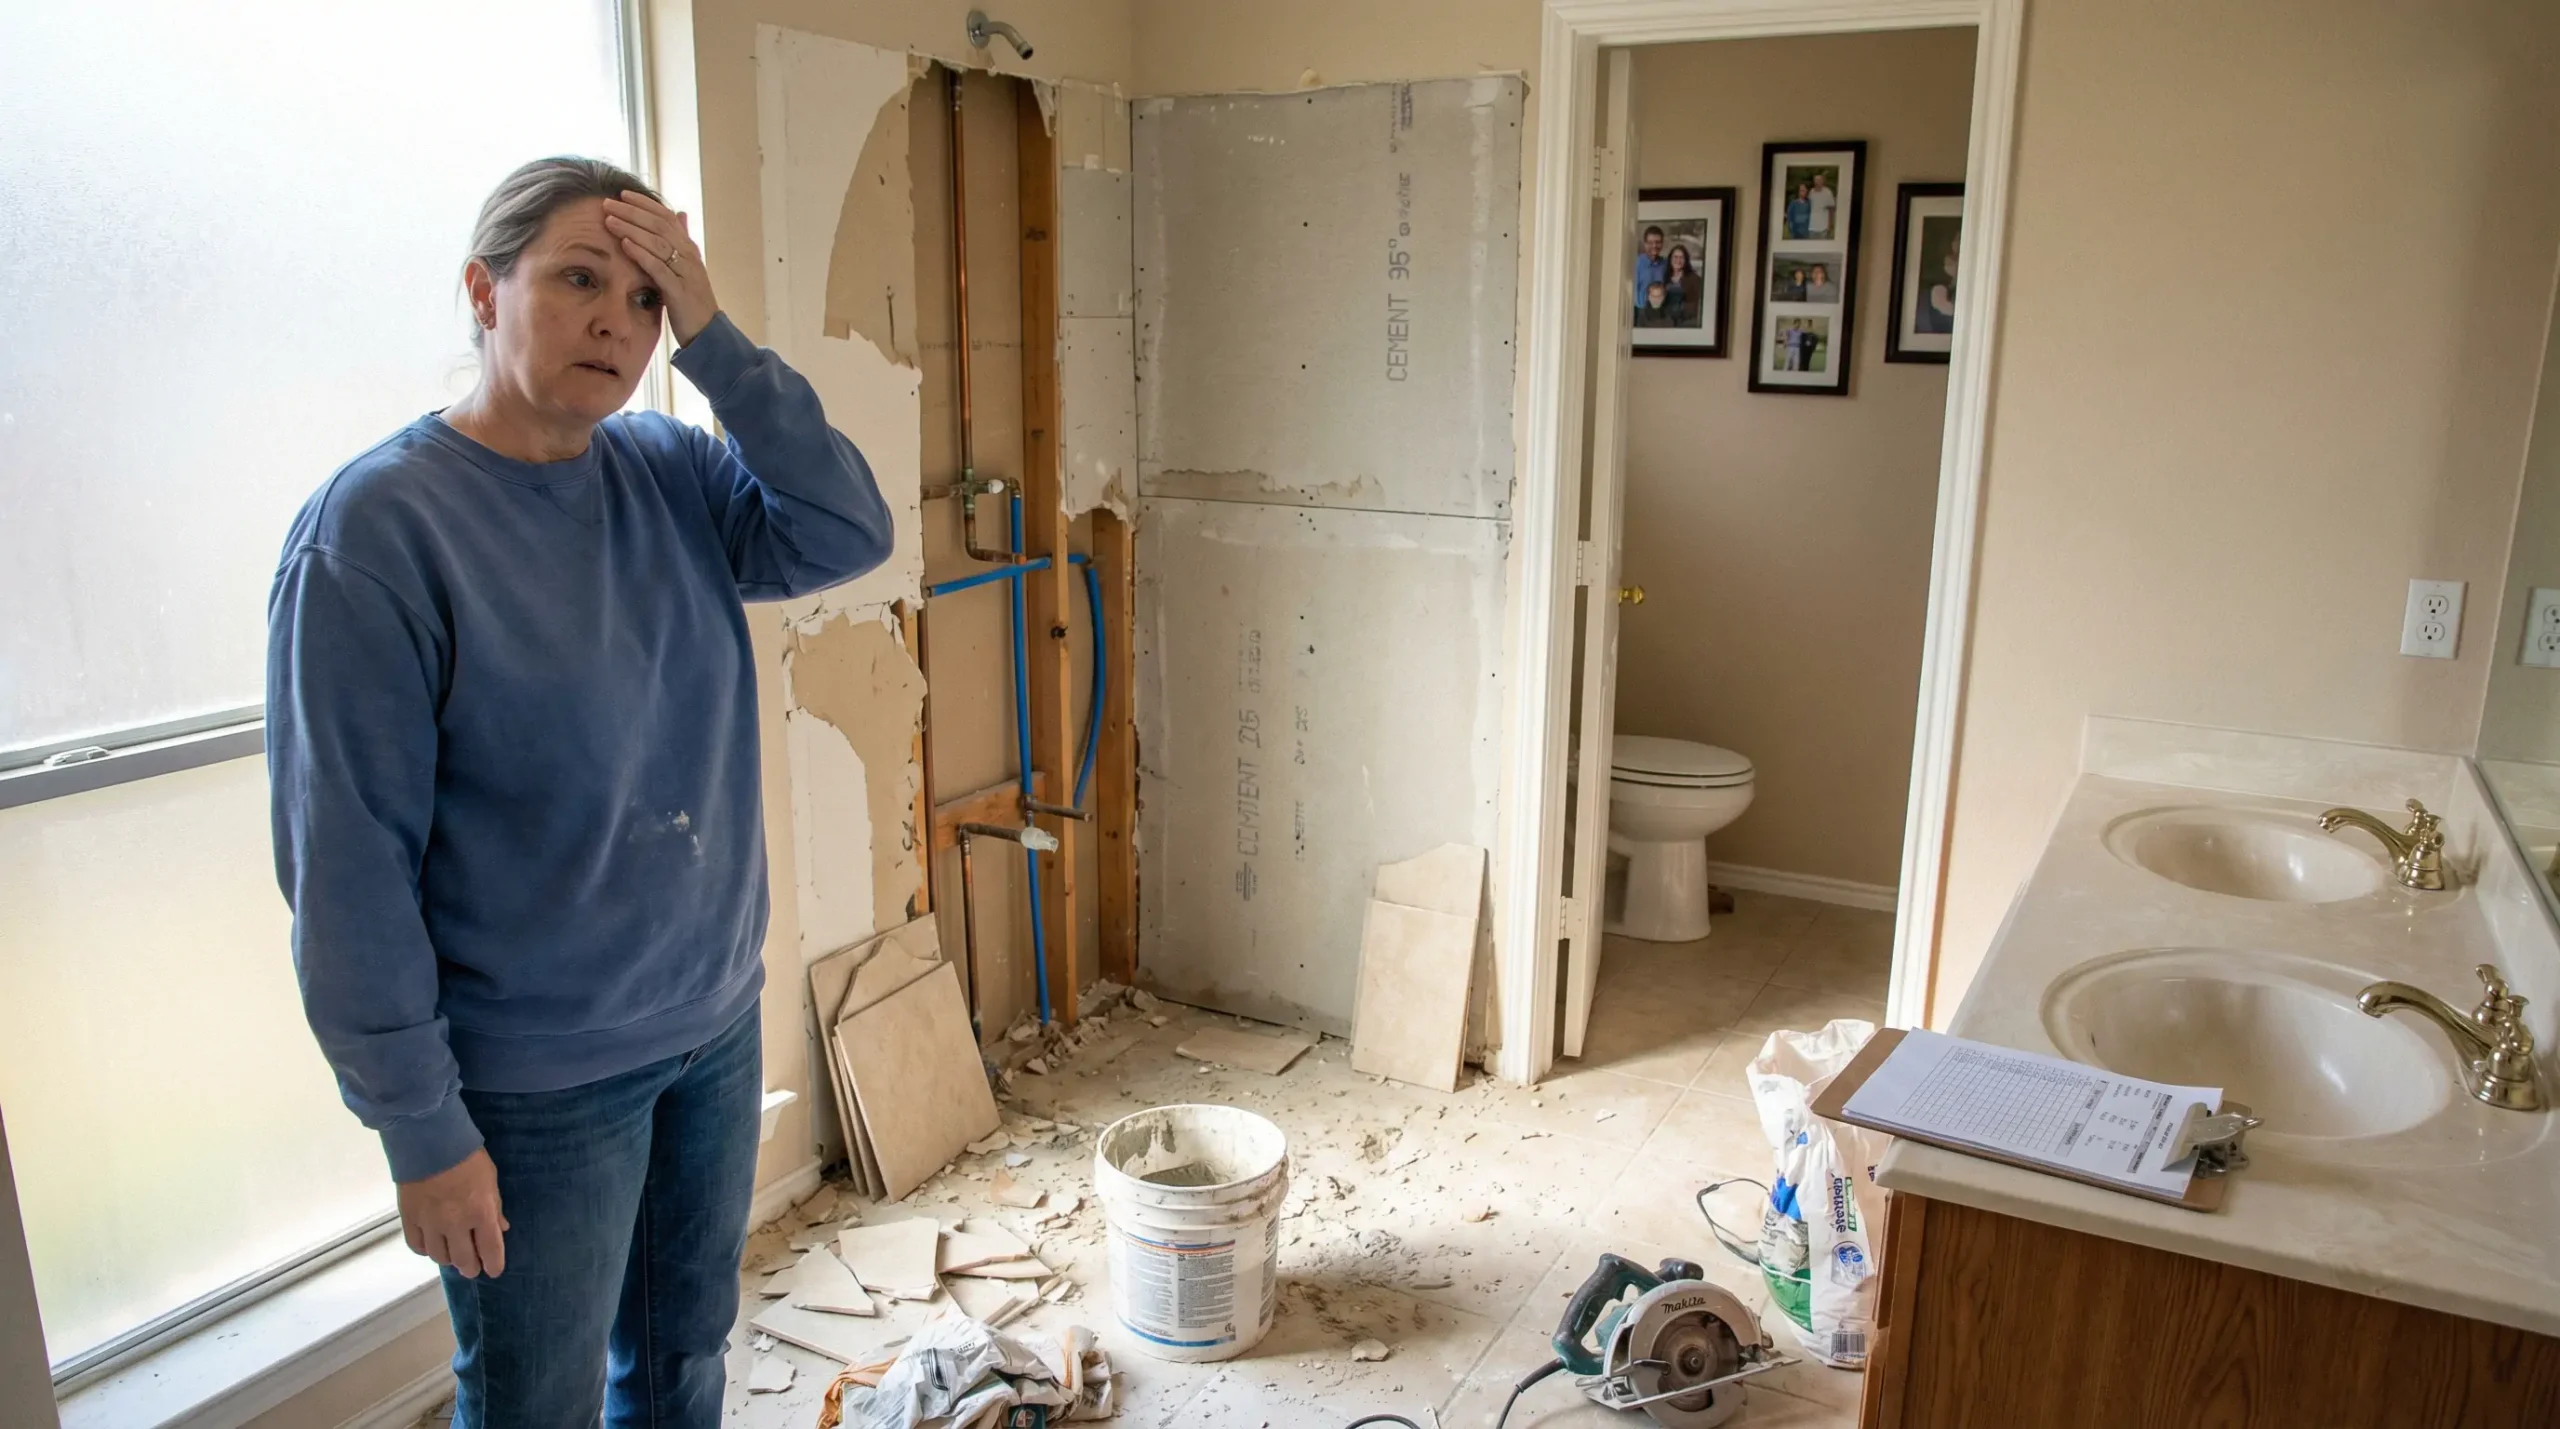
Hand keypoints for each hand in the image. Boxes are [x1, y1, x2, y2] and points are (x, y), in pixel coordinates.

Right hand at [398, 1147, 509, 1277]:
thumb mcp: (491, 1179)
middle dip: (471, 1267)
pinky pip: (417, 1246)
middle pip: (464, 1260)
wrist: (429, 1141)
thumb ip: (495, 1207)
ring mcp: (430, 1223)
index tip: (494, 1270)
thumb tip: (500, 1229)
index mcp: (481, 1212)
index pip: (490, 1250)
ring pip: (439, 1257)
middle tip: (473, 1267)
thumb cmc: (467, 1157)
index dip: (493, 1265)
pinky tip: (431, 1244)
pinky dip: (426, 1249)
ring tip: (453, 1254)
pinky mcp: (409, 1219)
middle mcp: (455, 1224)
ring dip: (449, 1259)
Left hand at [602, 190, 718, 346]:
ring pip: (657, 243)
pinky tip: (625, 244)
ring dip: (631, 229)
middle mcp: (689, 256)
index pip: (666, 217)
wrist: (708, 332)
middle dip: (632, 212)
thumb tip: (680, 214)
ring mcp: (685, 272)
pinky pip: (658, 268)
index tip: (622, 194)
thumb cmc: (692, 301)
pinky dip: (641, 254)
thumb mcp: (687, 267)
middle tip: (607, 203)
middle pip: (659, 225)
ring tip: (609, 220)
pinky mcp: (679, 291)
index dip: (645, 204)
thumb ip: (681, 241)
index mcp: (689, 248)